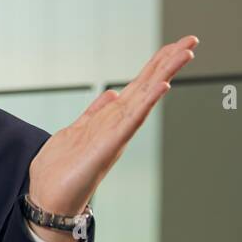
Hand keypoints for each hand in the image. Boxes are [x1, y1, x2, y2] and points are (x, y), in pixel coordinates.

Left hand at [27, 36, 198, 240]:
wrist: (49, 200)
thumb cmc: (62, 170)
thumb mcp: (76, 131)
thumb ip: (95, 113)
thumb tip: (111, 94)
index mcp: (110, 120)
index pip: (137, 87)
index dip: (155, 65)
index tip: (174, 45)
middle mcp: (117, 126)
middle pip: (146, 88)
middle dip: (167, 63)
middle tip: (192, 40)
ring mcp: (115, 136)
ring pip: (143, 99)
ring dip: (163, 75)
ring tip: (184, 54)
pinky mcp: (107, 148)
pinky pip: (130, 122)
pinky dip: (146, 104)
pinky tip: (161, 87)